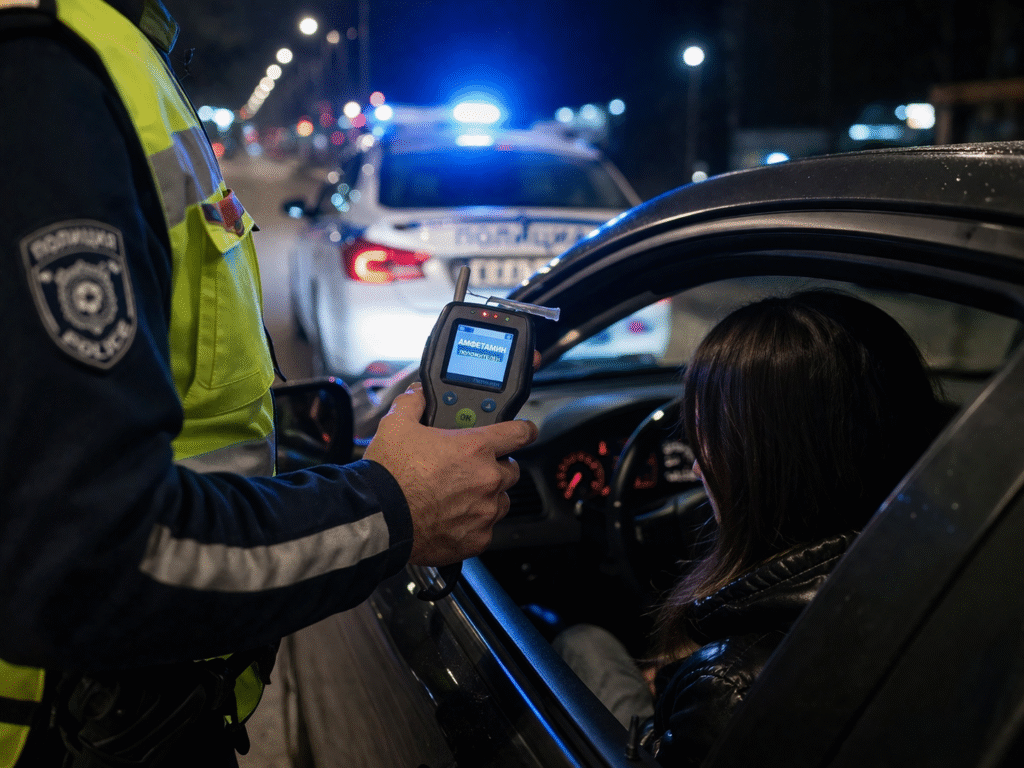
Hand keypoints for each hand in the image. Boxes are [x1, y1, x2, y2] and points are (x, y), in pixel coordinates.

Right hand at [364, 383, 538, 565]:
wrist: (378, 519)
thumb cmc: (390, 475)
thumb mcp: (396, 425)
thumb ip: (413, 403)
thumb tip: (418, 394)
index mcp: (475, 448)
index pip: (519, 433)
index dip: (524, 430)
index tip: (526, 431)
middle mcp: (487, 479)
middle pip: (511, 469)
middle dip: (496, 467)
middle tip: (470, 469)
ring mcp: (485, 512)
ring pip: (501, 500)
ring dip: (488, 496)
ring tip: (460, 496)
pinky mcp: (477, 539)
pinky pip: (486, 529)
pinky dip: (474, 524)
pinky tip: (453, 518)